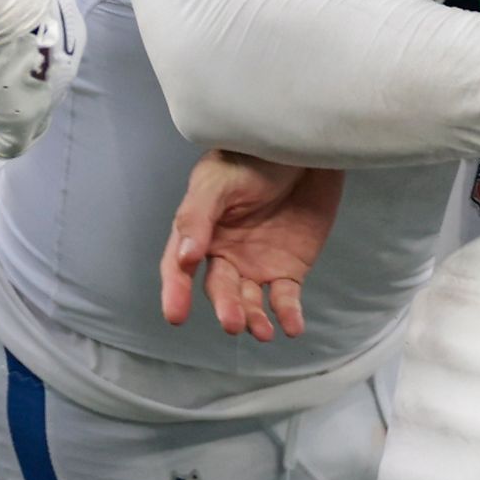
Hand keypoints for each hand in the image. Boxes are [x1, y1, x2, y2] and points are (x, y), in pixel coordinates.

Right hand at [160, 148, 344, 341]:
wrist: (304, 148)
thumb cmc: (252, 157)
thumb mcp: (219, 180)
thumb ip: (198, 216)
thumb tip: (186, 258)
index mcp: (200, 232)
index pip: (179, 267)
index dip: (175, 291)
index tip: (176, 316)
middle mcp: (224, 254)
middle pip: (219, 288)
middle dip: (225, 307)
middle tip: (233, 322)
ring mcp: (256, 264)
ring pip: (250, 301)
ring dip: (254, 318)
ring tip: (262, 331)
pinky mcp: (289, 269)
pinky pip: (285, 299)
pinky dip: (288, 315)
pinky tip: (292, 328)